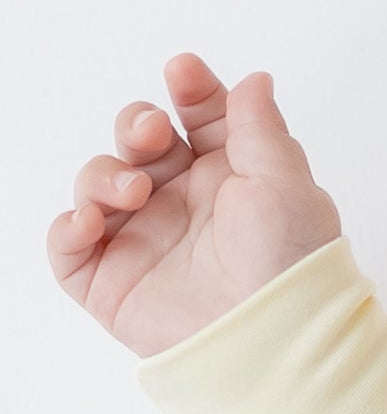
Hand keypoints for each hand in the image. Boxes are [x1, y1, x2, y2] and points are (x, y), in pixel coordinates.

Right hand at [48, 53, 342, 358]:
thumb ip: (260, 126)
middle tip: (151, 134)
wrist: (273, 340)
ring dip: (104, 173)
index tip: (184, 73)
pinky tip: (92, 221)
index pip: (199, 119)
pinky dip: (69, 226)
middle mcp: (183, 204)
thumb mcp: (285, 183)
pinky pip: (68, 246)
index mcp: (229, 178)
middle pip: (138, 140)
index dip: (189, 91)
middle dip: (135, 123)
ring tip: (135, 192)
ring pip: (98, 181)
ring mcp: (144, 241)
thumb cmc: (291, 265)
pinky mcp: (112, 283)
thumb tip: (253, 81)